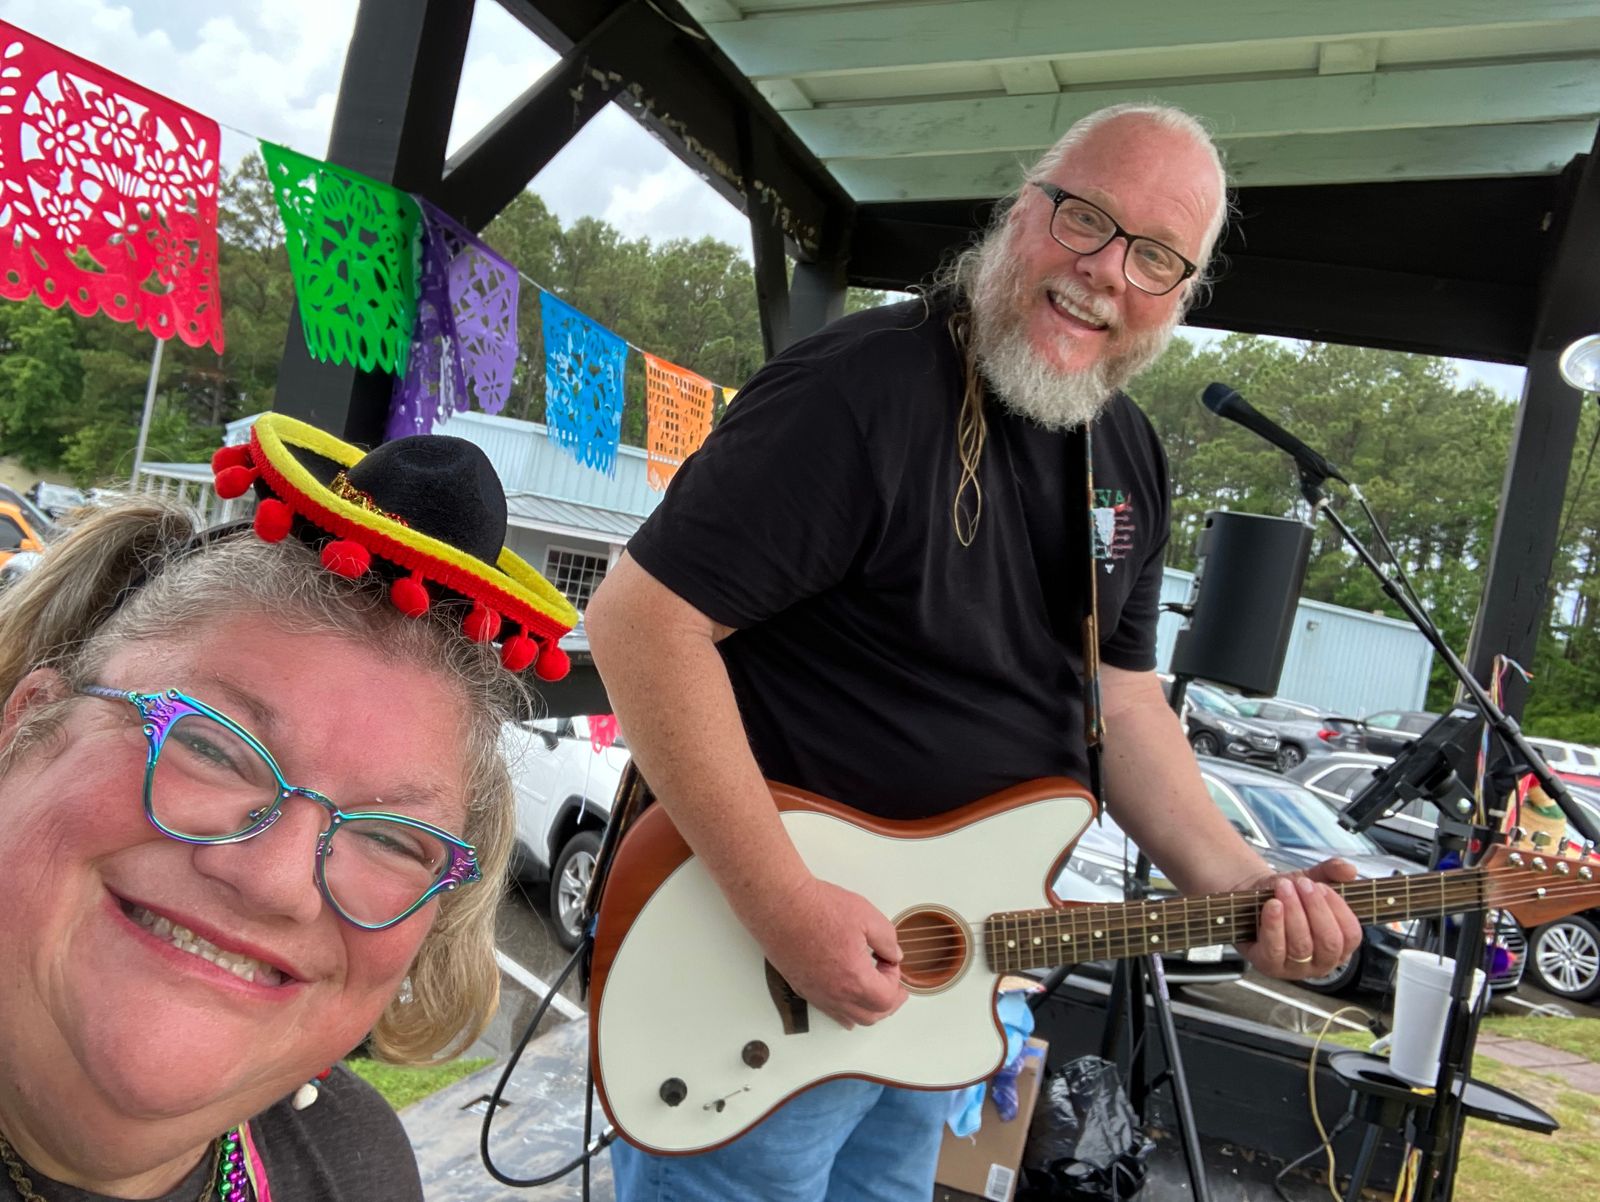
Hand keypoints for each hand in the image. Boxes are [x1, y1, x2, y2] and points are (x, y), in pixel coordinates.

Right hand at [749, 877, 907, 1028]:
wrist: (781, 905)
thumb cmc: (817, 908)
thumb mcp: (867, 916)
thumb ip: (888, 940)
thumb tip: (894, 954)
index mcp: (855, 979)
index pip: (886, 998)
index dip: (895, 980)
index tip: (890, 961)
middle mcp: (834, 994)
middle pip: (871, 1016)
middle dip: (887, 1000)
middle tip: (891, 983)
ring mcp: (817, 994)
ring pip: (850, 1019)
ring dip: (867, 1008)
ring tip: (873, 990)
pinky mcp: (803, 988)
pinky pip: (829, 1012)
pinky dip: (845, 1010)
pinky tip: (848, 997)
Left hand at [1236, 858, 1363, 980]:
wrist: (1252, 900)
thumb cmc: (1287, 896)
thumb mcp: (1311, 880)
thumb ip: (1331, 872)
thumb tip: (1348, 869)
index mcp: (1340, 946)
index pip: (1351, 935)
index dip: (1339, 909)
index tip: (1322, 886)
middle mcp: (1321, 962)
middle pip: (1329, 942)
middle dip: (1316, 909)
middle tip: (1302, 884)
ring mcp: (1296, 968)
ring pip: (1302, 945)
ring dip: (1294, 911)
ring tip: (1284, 887)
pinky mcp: (1269, 965)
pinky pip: (1274, 949)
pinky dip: (1274, 924)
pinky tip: (1273, 905)